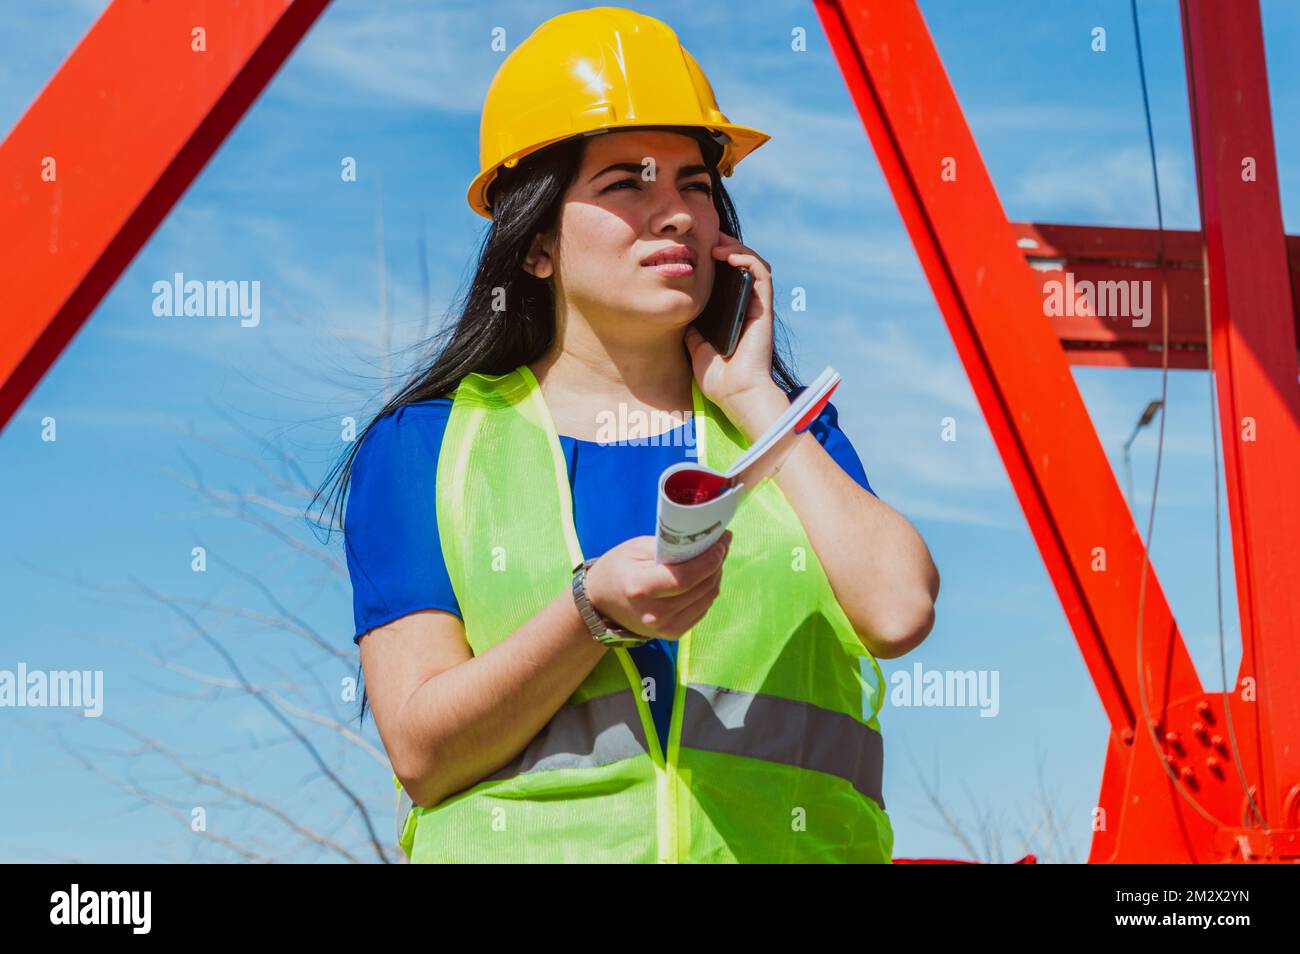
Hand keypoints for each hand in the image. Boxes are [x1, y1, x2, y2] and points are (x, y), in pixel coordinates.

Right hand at [583, 531, 731, 639]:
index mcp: (640, 589)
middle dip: (717, 563)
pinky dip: (708, 590)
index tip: (721, 541)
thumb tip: (705, 540)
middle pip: (701, 587)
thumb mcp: (637, 548)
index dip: (710, 559)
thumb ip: (670, 545)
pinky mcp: (673, 634)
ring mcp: (665, 628)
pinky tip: (704, 576)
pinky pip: (703, 608)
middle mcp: (655, 614)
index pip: (686, 577)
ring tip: (714, 558)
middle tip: (721, 544)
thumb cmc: (617, 569)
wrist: (601, 605)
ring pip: (707, 598)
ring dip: (715, 576)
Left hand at [683, 230, 774, 412]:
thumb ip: (692, 328)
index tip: (695, 250)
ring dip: (736, 248)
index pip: (728, 278)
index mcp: (733, 314)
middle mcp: (748, 307)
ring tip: (715, 244)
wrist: (735, 394)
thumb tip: (680, 312)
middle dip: (724, 246)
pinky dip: (746, 258)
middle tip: (704, 239)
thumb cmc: (718, 378)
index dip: (715, 259)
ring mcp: (758, 306)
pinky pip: (761, 274)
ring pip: (754, 264)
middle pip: (741, 266)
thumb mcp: (696, 346)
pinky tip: (728, 255)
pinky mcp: (764, 307)